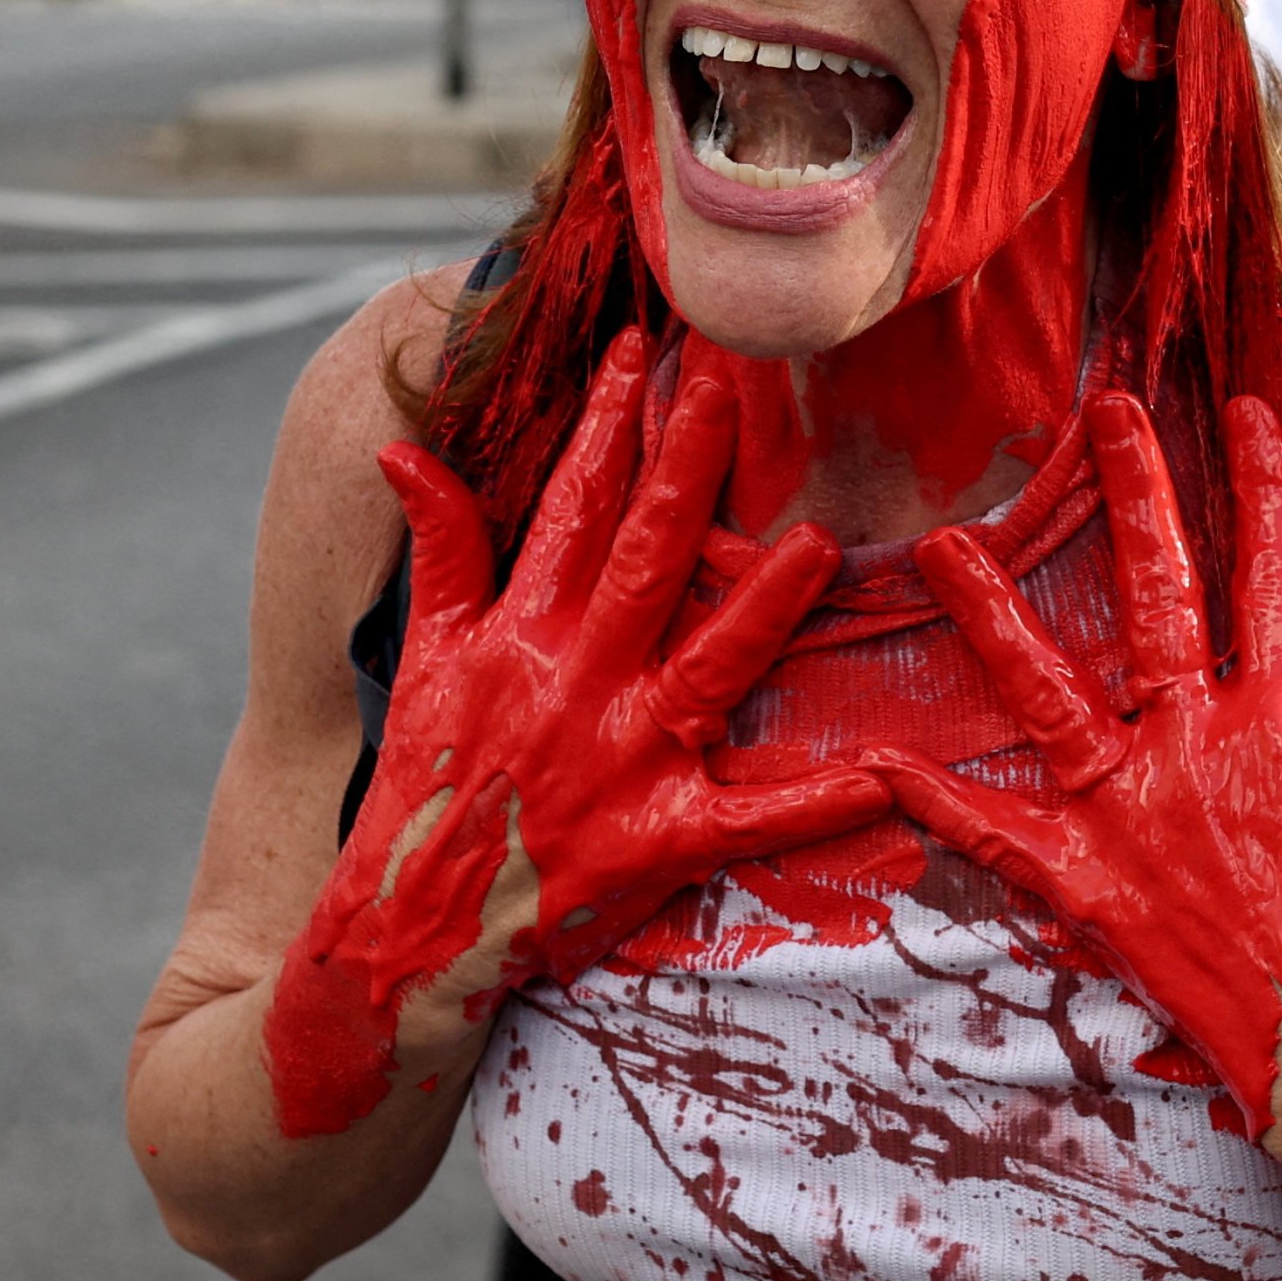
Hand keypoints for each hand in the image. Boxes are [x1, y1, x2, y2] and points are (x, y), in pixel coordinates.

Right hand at [265, 331, 877, 1137]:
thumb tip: (403, 448)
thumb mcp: (423, 657)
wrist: (408, 930)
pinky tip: (878, 780)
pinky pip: (747, 821)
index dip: (607, 423)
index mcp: (520, 632)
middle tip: (735, 379)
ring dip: (764, 605)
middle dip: (689, 463)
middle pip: (645, 555)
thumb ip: (437, 550)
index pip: (570, 505)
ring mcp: (620, 759)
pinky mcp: (656, 839)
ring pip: (706, 664)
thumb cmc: (425, 781)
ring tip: (818, 543)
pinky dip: (812, 805)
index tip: (643, 349)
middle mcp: (573, 681)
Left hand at [893, 390, 1281, 1238]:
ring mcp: (1135, 817)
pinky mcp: (1087, 888)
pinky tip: (875, 757)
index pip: (1279, 574)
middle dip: (1135, 495)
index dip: (1268, 484)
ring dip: (993, 620)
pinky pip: (995, 837)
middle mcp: (1201, 750)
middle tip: (1105, 410)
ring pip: (1049, 697)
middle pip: (1158, 597)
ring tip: (942, 547)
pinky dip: (935, 801)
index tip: (1251, 404)